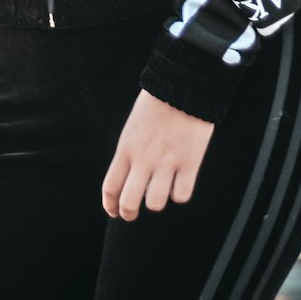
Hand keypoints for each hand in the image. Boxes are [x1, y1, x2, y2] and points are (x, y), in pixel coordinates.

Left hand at [102, 88, 214, 221]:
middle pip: (129, 202)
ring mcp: (167, 162)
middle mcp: (143, 159)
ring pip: (155, 203)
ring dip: (156, 202)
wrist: (183, 85)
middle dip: (128, 213)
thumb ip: (130, 151)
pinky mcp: (190, 162)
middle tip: (132, 214)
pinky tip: (179, 183)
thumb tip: (130, 176)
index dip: (110, 205)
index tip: (114, 211)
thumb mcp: (133, 126)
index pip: (110, 187)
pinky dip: (180, 194)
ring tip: (160, 192)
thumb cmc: (157, 103)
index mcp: (126, 148)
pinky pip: (182, 195)